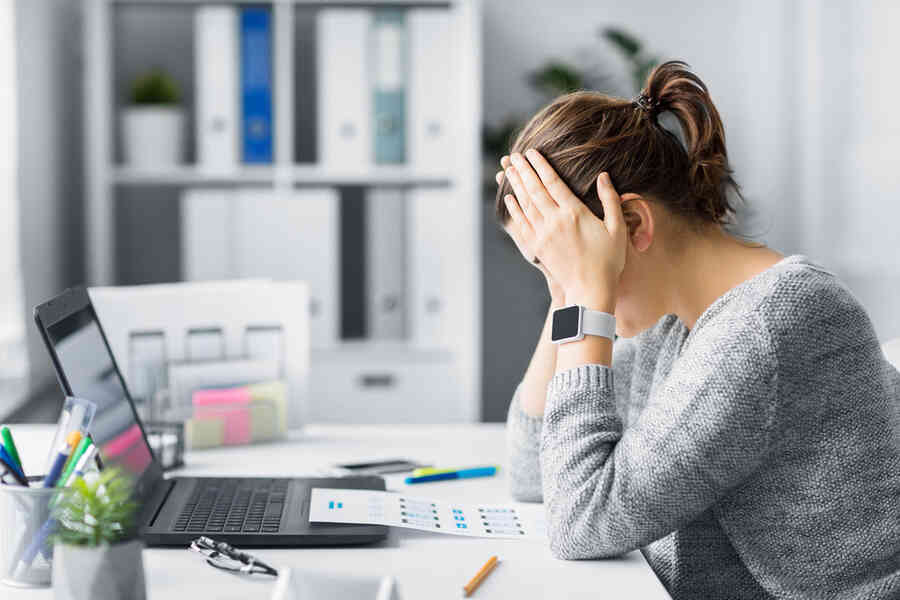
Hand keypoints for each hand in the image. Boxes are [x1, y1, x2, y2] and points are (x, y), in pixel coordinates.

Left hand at [501, 150, 626, 311]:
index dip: (541, 165)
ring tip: (508, 169)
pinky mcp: (537, 246)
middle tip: (513, 155)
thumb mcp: (617, 228)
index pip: (553, 182)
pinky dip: (514, 209)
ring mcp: (544, 234)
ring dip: (516, 185)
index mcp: (575, 212)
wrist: (591, 289)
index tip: (532, 152)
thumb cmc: (609, 260)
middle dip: (523, 170)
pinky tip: (509, 198)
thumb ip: (610, 200)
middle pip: (535, 189)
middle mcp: (555, 221)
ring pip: (525, 203)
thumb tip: (604, 176)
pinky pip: (522, 223)